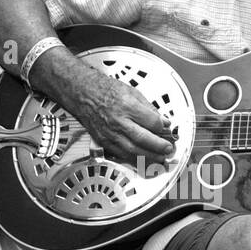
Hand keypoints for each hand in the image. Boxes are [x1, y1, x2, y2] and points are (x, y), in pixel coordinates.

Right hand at [59, 61, 174, 163]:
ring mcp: (109, 133)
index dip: (164, 127)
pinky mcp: (103, 140)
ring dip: (150, 157)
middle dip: (159, 146)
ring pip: (133, 150)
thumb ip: (149, 108)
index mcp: (127, 106)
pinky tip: (144, 159)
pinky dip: (135, 159)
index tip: (169, 128)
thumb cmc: (105, 90)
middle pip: (143, 139)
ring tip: (161, 158)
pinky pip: (121, 154)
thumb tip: (164, 121)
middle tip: (169, 149)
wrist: (81, 92)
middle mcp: (118, 121)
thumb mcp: (132, 92)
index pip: (152, 122)